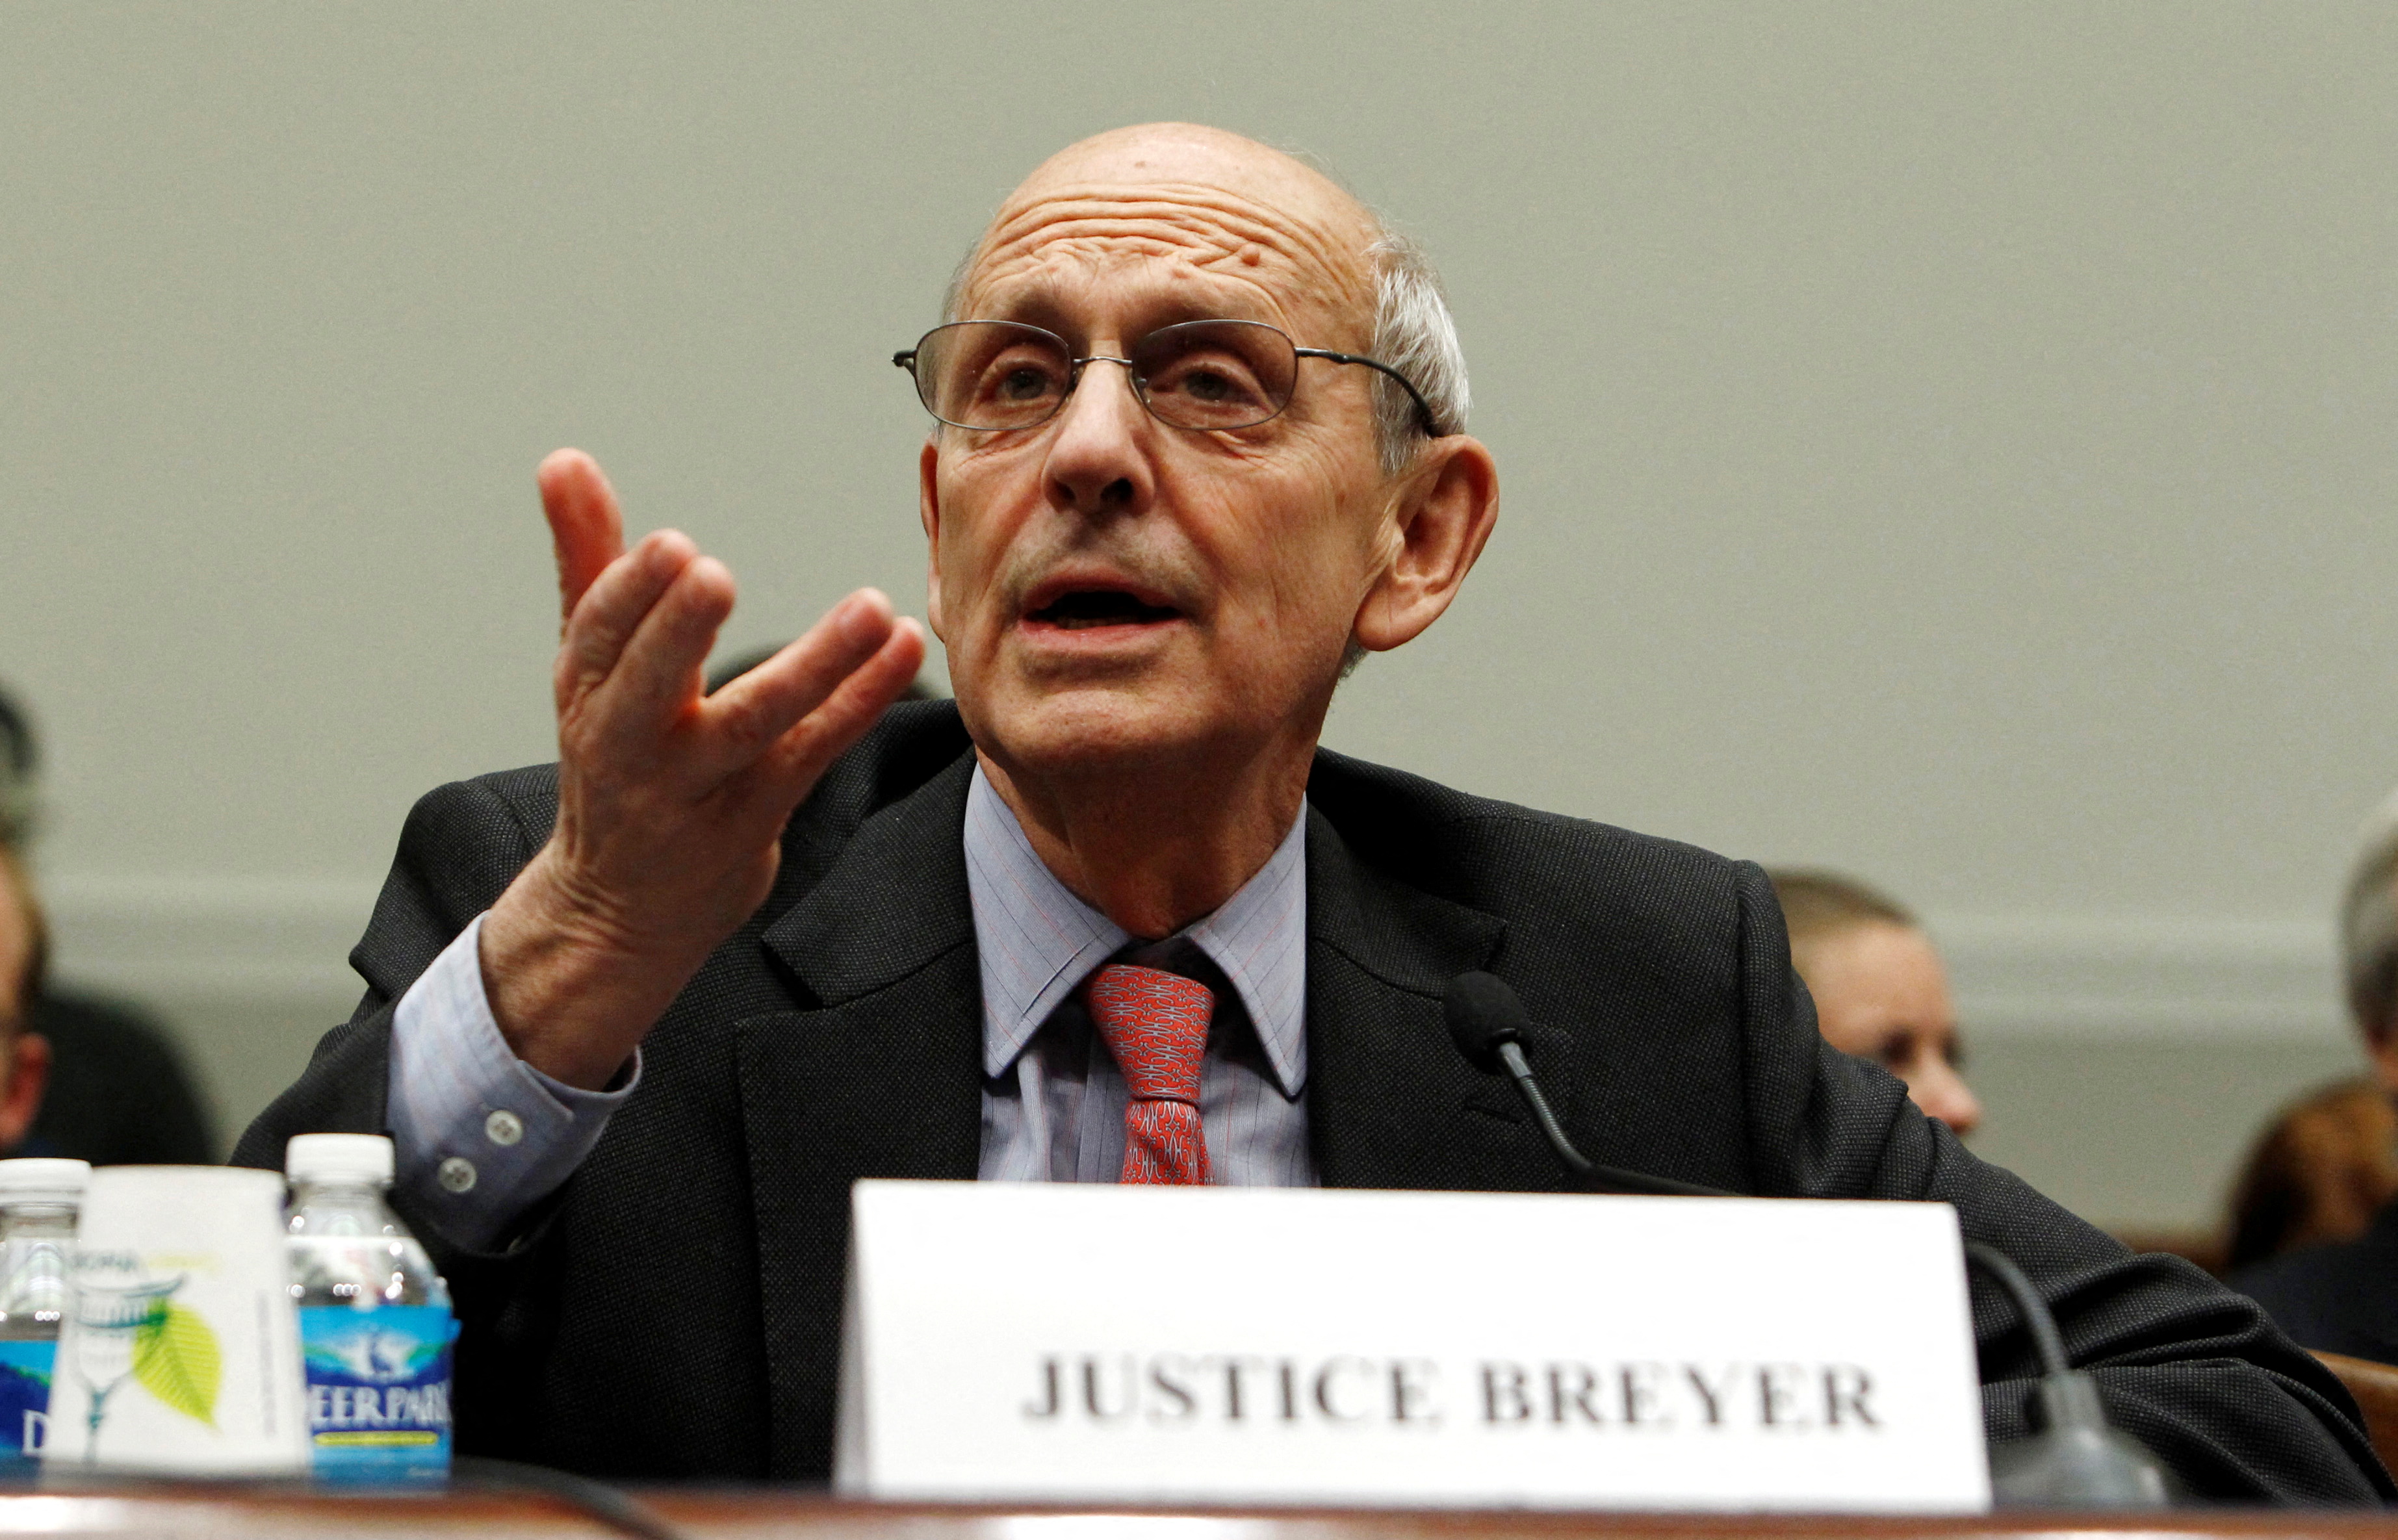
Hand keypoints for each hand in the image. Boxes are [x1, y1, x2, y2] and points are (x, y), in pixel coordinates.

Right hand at [479, 450, 925, 1088]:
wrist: (617, 911)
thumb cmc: (611, 761)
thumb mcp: (585, 664)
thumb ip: (587, 559)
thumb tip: (563, 461)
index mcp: (587, 691)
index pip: (599, 635)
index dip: (631, 593)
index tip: (671, 547)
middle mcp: (633, 742)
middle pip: (652, 685)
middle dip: (678, 632)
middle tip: (714, 577)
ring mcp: (695, 788)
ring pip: (753, 723)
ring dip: (814, 666)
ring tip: (870, 609)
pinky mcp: (753, 819)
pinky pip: (813, 752)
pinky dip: (860, 700)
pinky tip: (901, 649)